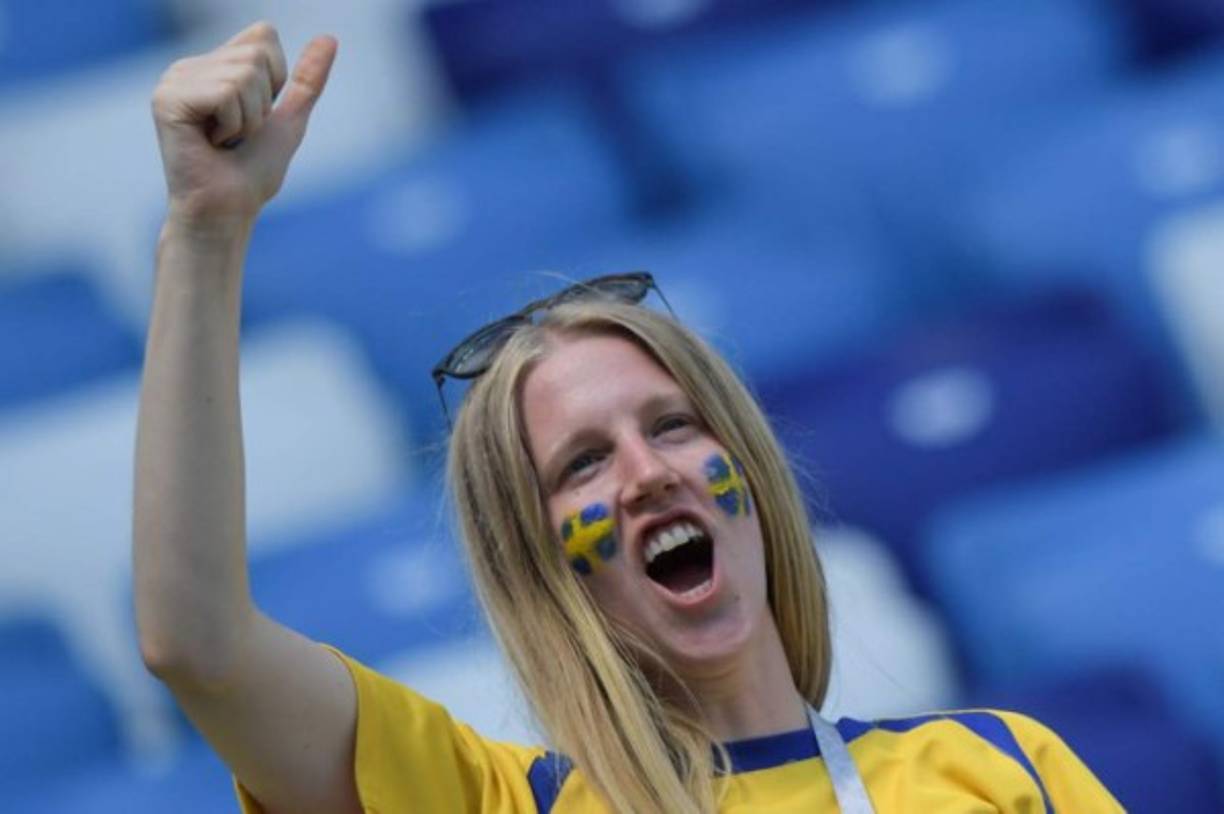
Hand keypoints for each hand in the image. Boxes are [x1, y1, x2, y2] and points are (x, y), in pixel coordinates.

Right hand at [151, 22, 336, 225]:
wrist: (229, 211)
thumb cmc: (253, 173)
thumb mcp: (288, 119)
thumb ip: (307, 79)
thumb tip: (330, 38)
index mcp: (213, 66)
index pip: (263, 35)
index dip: (276, 78)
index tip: (255, 116)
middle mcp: (189, 67)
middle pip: (256, 55)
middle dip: (262, 104)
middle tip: (237, 135)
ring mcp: (174, 80)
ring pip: (243, 74)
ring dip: (248, 119)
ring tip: (223, 141)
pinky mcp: (167, 98)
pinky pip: (225, 92)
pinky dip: (232, 124)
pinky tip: (210, 143)